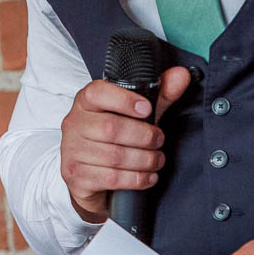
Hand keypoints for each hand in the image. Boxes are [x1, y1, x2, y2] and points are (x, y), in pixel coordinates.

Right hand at [58, 65, 191, 220]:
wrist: (89, 174)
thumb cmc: (114, 138)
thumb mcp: (137, 114)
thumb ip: (159, 95)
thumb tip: (181, 75)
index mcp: (85, 102)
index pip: (97, 93)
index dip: (124, 100)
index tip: (147, 109)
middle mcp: (74, 124)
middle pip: (111, 128)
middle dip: (144, 136)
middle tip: (159, 140)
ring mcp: (72, 151)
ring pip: (114, 157)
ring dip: (144, 160)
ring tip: (157, 160)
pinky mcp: (76, 176)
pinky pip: (111, 178)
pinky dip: (137, 179)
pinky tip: (149, 177)